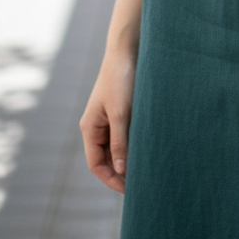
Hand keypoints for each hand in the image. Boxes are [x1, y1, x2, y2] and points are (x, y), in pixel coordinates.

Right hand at [80, 50, 136, 192]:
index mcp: (90, 128)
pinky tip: (148, 149)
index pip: (96, 164)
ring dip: (129, 159)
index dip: (111, 179)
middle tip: (142, 184)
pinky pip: (125, 135)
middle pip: (105, 159)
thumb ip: (120, 143)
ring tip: (147, 170)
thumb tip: (122, 171)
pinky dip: (134, 145)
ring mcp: (108, 118)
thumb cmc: (121, 78)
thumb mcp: (121, 113)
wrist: (128, 49)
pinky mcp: (121, 111)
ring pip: (117, 148)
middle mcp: (97, 126)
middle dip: (121, 172)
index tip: (130, 190)